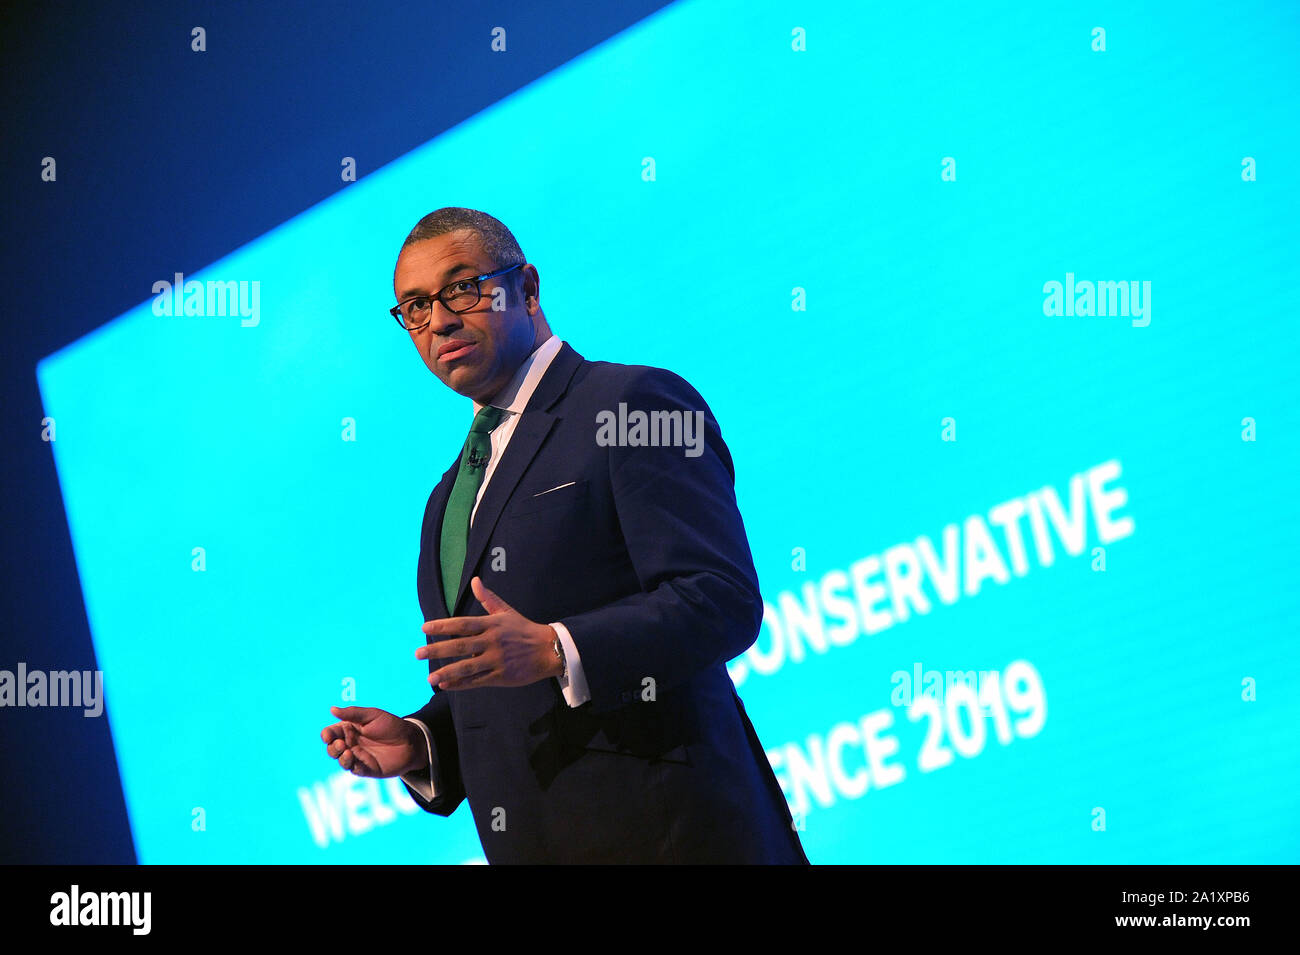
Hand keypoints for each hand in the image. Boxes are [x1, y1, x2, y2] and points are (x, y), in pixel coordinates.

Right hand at [321, 705, 425, 777]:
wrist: (411, 741)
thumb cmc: (392, 725)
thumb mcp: (373, 715)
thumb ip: (353, 713)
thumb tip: (332, 709)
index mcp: (349, 729)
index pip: (332, 733)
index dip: (327, 735)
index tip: (328, 735)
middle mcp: (351, 744)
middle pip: (333, 748)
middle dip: (332, 747)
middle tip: (342, 744)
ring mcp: (358, 757)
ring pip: (341, 760)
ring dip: (340, 757)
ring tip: (347, 751)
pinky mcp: (366, 769)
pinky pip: (354, 770)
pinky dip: (352, 766)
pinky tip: (354, 760)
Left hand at [417, 576, 562, 689]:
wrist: (548, 650)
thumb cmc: (524, 630)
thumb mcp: (507, 612)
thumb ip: (488, 599)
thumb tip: (475, 580)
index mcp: (491, 624)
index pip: (462, 624)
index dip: (442, 625)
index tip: (424, 627)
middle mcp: (492, 641)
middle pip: (460, 646)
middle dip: (437, 650)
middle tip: (418, 654)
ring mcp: (496, 660)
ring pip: (467, 667)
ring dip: (447, 672)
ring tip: (430, 678)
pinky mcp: (501, 676)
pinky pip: (477, 681)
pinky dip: (461, 684)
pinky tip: (447, 685)